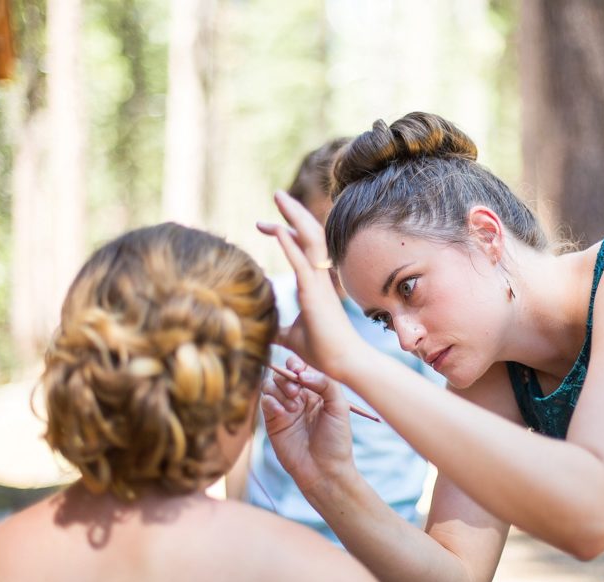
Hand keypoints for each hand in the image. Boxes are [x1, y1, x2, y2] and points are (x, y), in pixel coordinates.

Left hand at [257, 191, 366, 377]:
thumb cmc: (321, 349)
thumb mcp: (290, 335)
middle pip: (308, 234)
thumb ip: (277, 327)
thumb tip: (260, 328)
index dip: (285, 231)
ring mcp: (319, 283)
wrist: (343, 363)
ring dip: (293, 216)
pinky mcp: (315, 294)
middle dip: (291, 213)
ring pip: (310, 240)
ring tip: (279, 196)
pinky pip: (302, 264)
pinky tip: (278, 229)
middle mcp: (319, 277)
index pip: (302, 246)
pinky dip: (289, 245)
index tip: (265, 224)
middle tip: (276, 195)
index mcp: (314, 282)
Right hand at [260, 355, 356, 493]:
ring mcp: (285, 408)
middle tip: (296, 390)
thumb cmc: (336, 439)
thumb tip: (302, 373)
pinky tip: (283, 412)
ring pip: (271, 385)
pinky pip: (265, 402)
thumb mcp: (339, 407)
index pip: (302, 367)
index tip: (299, 369)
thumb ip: (326, 383)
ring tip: (293, 405)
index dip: (297, 364)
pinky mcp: (273, 421)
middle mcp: (299, 397)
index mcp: (317, 390)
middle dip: (287, 376)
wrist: (324, 470)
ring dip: (279, 389)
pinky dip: (270, 402)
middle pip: (283, 373)